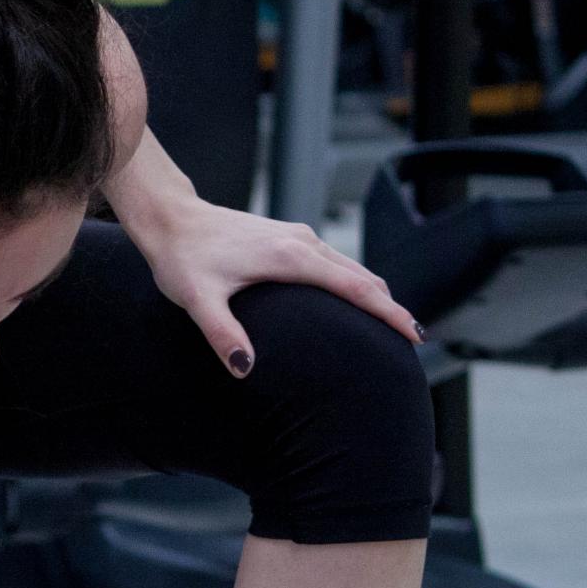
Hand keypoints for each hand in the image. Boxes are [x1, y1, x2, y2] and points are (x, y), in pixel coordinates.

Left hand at [139, 200, 424, 377]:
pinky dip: (354, 283)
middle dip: (390, 309)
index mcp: (290, 257)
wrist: (171, 218)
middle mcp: (302, 242)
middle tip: (413, 344)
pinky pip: (335, 262)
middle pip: (363, 277)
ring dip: (374, 295)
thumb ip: (221, 334)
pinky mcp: (289, 238)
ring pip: (351, 267)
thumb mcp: (197, 299)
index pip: (355, 287)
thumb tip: (244, 369)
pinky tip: (354, 303)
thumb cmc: (182, 257)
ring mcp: (298, 237)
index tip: (415, 335)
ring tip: (392, 328)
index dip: (388, 313)